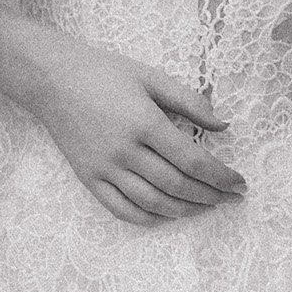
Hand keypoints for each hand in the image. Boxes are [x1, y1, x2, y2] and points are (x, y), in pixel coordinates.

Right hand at [15, 28, 242, 226]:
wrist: (52, 79)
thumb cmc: (105, 73)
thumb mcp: (152, 77)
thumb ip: (190, 101)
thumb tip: (224, 124)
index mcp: (145, 123)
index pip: (193, 161)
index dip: (221, 177)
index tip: (240, 184)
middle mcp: (125, 151)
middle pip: (177, 186)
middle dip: (210, 196)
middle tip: (231, 199)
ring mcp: (105, 168)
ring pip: (153, 203)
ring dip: (185, 210)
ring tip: (206, 207)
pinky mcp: (88, 178)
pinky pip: (121, 209)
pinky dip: (148, 218)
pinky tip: (167, 215)